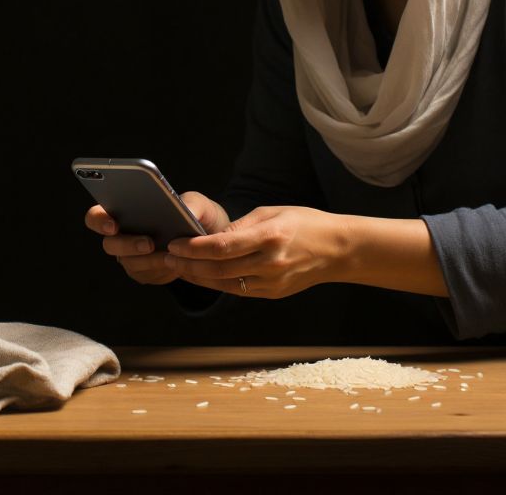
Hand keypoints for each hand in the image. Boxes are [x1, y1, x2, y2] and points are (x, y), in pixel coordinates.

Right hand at [85, 191, 231, 285]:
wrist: (209, 241)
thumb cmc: (195, 214)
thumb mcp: (198, 203)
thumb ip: (190, 203)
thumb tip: (185, 211)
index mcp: (122, 210)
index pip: (97, 216)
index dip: (99, 220)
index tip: (113, 224)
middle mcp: (120, 235)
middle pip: (109, 244)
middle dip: (127, 244)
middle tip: (148, 243)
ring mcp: (129, 256)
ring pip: (128, 262)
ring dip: (148, 259)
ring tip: (169, 254)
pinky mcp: (143, 272)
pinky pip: (145, 274)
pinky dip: (159, 269)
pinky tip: (174, 263)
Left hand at [162, 205, 348, 297]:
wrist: (338, 250)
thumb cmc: (305, 223)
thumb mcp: (272, 212)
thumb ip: (240, 226)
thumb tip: (210, 237)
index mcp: (269, 237)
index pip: (221, 246)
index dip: (194, 247)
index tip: (175, 243)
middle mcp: (269, 263)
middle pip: (218, 268)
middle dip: (188, 263)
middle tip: (167, 256)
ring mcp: (272, 281)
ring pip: (224, 283)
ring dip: (197, 276)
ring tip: (178, 267)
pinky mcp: (272, 293)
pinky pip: (238, 290)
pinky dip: (216, 283)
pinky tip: (201, 275)